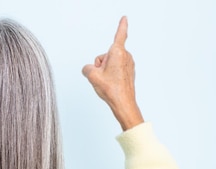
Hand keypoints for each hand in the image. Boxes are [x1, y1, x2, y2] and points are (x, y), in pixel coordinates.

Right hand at [82, 16, 143, 130]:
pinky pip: (114, 70)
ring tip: (108, 82)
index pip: (120, 34)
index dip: (122, 25)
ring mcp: (128, 64)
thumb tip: (89, 69)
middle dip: (101, 65)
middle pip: (105, 55)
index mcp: (117, 52)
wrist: (123, 103)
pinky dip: (111, 76)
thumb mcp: (92, 76)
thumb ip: (86, 68)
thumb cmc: (112, 89)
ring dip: (105, 71)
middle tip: (103, 77)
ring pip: (109, 63)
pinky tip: (112, 84)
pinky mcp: (128, 72)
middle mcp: (125, 56)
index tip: (124, 18)